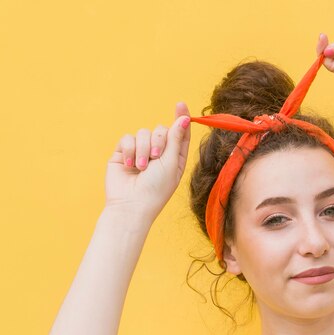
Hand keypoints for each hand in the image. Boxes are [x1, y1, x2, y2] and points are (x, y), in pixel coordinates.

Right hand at [104, 102, 190, 219]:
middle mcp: (159, 153)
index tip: (180, 104)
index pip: (179, 133)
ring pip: (143, 132)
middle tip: (155, 158)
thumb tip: (184, 118)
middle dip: (158, 141)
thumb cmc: (156, 188)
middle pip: (161, 129)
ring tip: (140, 167)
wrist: (131, 204)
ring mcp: (140, 152)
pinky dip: (129, 150)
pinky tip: (129, 165)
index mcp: (175, 157)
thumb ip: (175, 139)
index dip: (180, 118)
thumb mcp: (171, 163)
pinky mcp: (124, 153)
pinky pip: (127, 138)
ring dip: (143, 149)